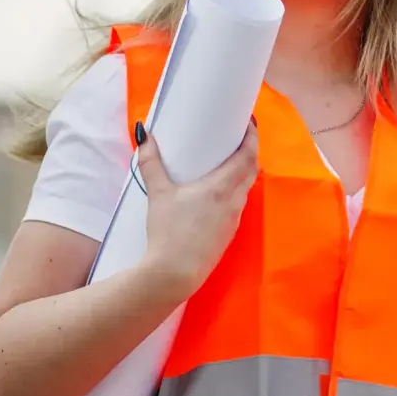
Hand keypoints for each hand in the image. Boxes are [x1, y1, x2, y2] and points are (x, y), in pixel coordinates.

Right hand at [137, 121, 258, 300]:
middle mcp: (234, 201)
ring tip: (230, 161)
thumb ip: (151, 163)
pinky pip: (238, 204)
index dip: (252, 137)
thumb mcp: (158, 194)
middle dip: (249, 151)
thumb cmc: (168, 231)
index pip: (247, 156)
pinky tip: (221, 192)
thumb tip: (144, 135)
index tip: (250, 122)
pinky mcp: (228, 233)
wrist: (174, 273)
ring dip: (243, 172)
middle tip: (240, 136)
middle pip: (251, 170)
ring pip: (246, 188)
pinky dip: (235, 191)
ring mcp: (234, 219)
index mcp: (222, 187)